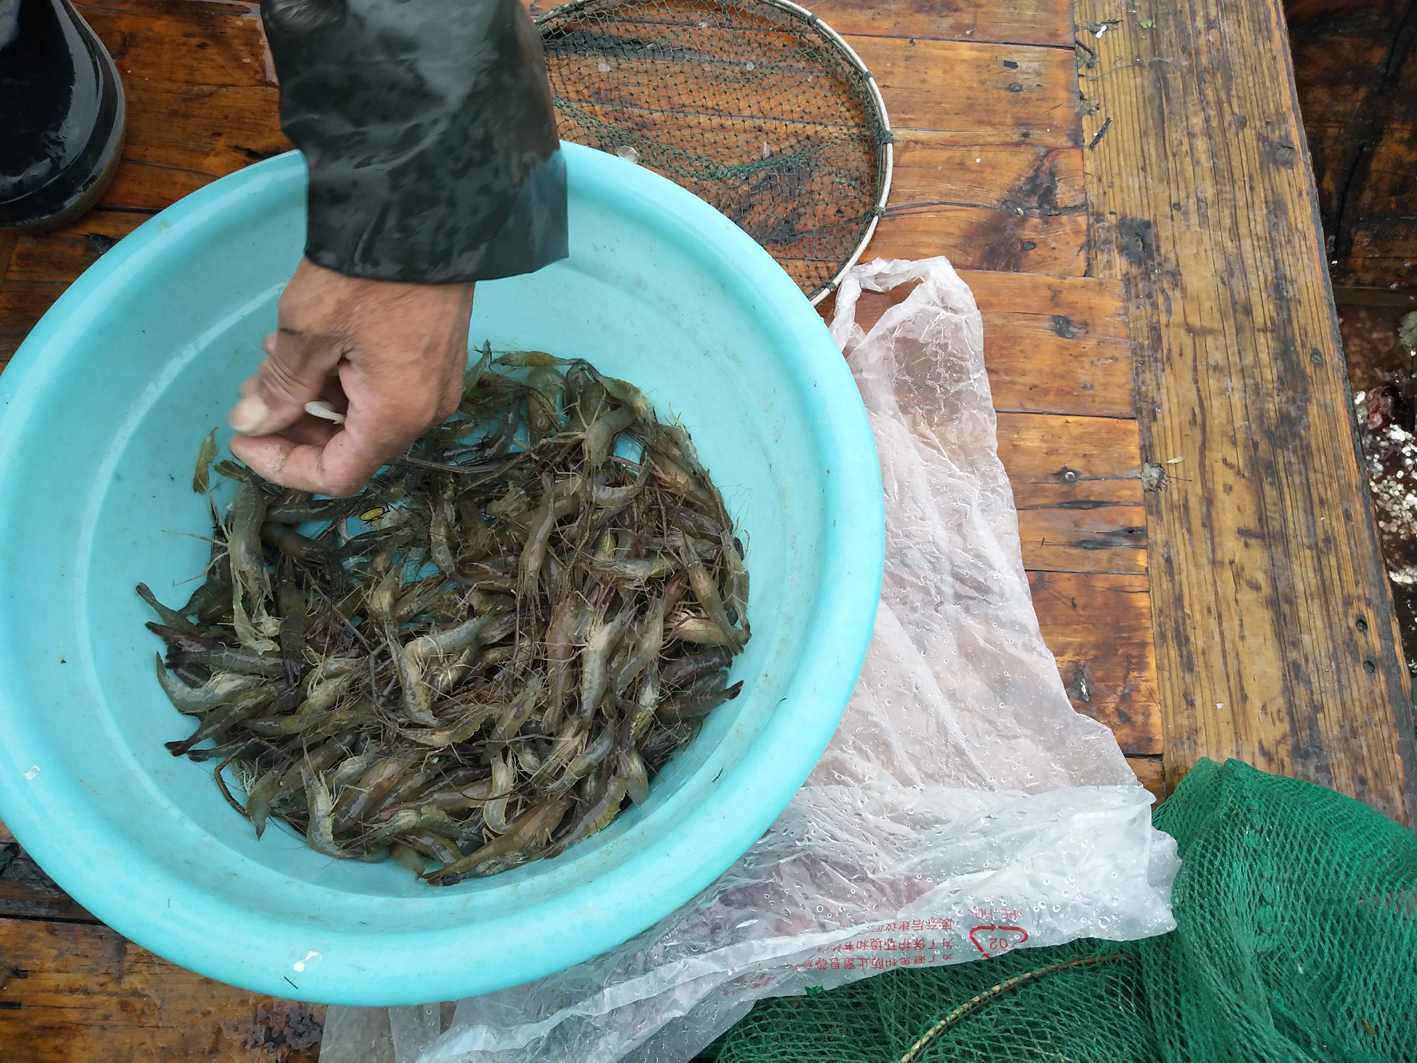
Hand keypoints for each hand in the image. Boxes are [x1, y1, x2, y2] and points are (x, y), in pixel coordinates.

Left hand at [228, 257, 473, 495]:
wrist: (426, 207)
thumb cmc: (365, 274)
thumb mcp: (307, 330)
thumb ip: (280, 386)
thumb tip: (251, 423)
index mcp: (396, 414)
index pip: (337, 475)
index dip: (283, 465)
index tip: (243, 438)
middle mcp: (425, 409)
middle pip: (352, 446)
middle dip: (295, 426)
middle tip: (252, 390)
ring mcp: (437, 381)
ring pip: (366, 414)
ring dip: (314, 397)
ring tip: (274, 355)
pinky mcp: (438, 354)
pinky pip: (386, 386)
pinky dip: (343, 377)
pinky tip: (312, 341)